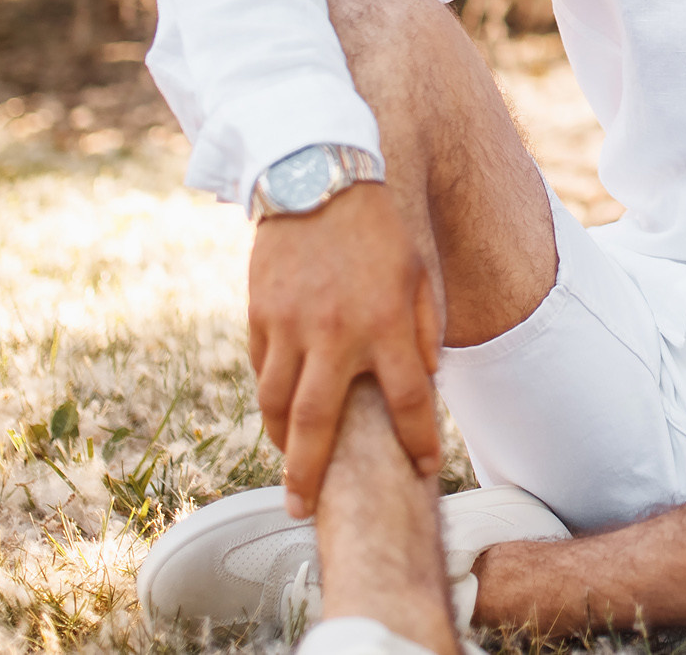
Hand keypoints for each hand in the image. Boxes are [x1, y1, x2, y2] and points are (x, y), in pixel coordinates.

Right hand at [247, 182, 445, 517]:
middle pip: (316, 425)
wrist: (317, 174)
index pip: (409, 400)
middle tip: (303, 510)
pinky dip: (267, 393)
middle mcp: (334, 332)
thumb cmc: (377, 226)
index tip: (426, 467)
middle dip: (309, 475)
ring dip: (280, 442)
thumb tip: (424, 380)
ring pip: (274, 403)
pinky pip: (260, 366)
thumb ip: (423, 329)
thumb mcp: (417, 272)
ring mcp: (289, 324)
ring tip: (289, 465)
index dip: (420, 440)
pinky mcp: (259, 312)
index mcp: (385, 323)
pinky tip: (276, 409)